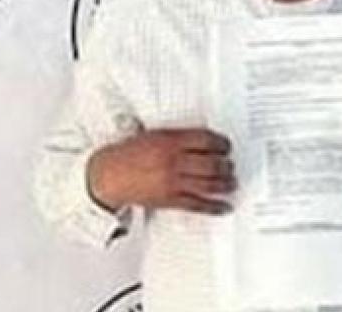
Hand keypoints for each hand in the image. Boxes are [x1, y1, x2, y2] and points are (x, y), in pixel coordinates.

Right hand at [88, 128, 234, 214]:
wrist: (109, 175)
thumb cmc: (129, 154)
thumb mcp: (154, 135)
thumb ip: (179, 137)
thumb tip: (203, 141)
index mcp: (170, 141)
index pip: (206, 140)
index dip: (221, 144)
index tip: (226, 146)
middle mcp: (174, 161)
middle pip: (212, 163)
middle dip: (226, 166)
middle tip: (230, 166)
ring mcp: (173, 182)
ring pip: (208, 184)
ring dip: (225, 184)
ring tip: (232, 183)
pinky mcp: (170, 200)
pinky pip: (197, 204)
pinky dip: (214, 206)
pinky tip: (223, 206)